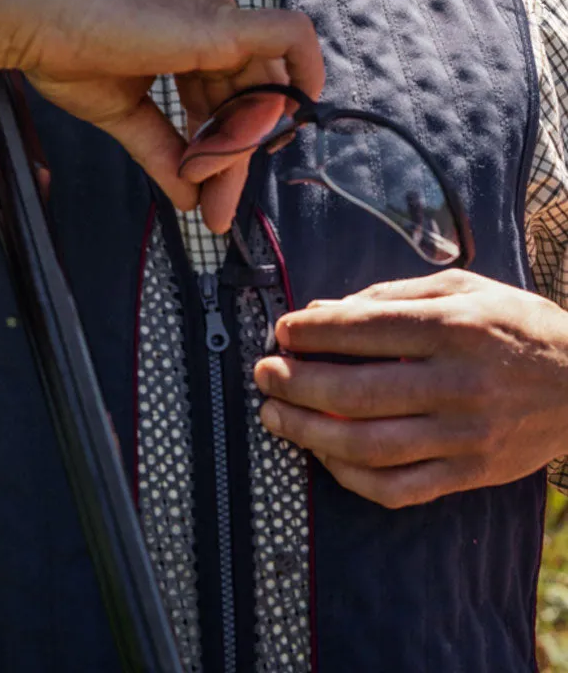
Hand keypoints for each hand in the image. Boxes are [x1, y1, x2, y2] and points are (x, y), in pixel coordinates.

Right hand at [0, 0, 322, 232]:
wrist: (26, 21)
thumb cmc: (63, 54)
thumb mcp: (125, 113)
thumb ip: (163, 151)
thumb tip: (192, 201)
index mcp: (188, 31)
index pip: (227, 95)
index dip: (223, 147)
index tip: (203, 196)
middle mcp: (211, 15)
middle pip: (249, 96)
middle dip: (236, 157)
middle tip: (214, 209)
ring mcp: (217, 13)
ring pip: (262, 86)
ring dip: (240, 145)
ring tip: (205, 184)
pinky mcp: (219, 22)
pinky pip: (290, 39)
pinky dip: (302, 74)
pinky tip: (290, 119)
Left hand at [253, 270, 567, 508]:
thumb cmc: (514, 324)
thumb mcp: (461, 288)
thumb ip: (388, 296)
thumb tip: (320, 311)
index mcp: (453, 327)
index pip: (365, 329)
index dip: (312, 332)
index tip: (281, 331)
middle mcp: (458, 383)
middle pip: (358, 391)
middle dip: (296, 383)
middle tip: (263, 374)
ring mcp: (464, 435)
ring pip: (370, 446)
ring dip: (309, 433)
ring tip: (274, 417)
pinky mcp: (471, 474)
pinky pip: (399, 489)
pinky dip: (351, 478)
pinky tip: (323, 456)